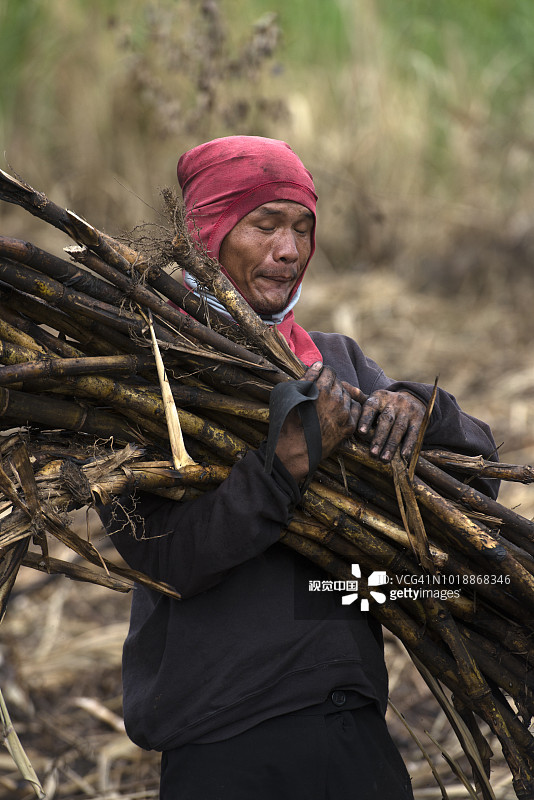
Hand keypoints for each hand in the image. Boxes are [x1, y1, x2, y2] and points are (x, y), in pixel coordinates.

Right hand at [275, 362, 360, 481]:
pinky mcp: (349, 427)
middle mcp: (337, 400)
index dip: (324, 373)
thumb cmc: (289, 422)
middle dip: (331, 385)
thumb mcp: (293, 395)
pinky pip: (355, 411)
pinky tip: (338, 413)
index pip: (330, 371)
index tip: (320, 378)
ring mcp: (345, 414)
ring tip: (328, 405)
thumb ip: (308, 377)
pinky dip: (348, 409)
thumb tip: (319, 364)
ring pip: (347, 396)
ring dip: (340, 397)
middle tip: (322, 393)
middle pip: (339, 383)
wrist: (295, 450)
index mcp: (323, 390)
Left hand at [348, 388, 425, 461]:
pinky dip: (409, 444)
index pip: (371, 407)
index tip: (360, 433)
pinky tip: (404, 455)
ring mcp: (407, 411)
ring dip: (392, 445)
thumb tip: (342, 389)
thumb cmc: (385, 405)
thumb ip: (359, 399)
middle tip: (372, 453)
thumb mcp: (374, 400)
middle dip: (379, 438)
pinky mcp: (419, 419)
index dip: (365, 419)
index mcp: (379, 398)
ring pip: (399, 428)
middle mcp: (394, 402)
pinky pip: (414, 432)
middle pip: (386, 420)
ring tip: (384, 458)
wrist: (413, 399)